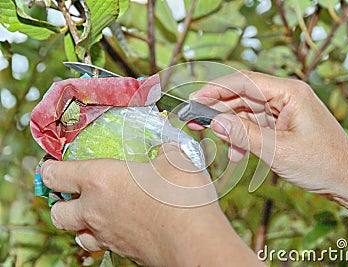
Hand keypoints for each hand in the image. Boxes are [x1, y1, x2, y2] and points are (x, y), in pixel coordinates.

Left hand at [40, 144, 263, 265]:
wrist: (193, 241)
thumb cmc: (180, 196)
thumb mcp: (175, 160)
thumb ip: (164, 151)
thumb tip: (166, 147)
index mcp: (99, 180)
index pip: (54, 175)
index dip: (50, 169)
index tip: (54, 165)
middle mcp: (95, 210)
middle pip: (56, 212)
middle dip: (61, 202)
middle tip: (77, 193)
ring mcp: (107, 235)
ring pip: (76, 234)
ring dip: (81, 223)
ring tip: (98, 213)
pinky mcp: (122, 252)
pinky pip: (102, 244)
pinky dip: (103, 235)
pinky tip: (122, 225)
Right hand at [189, 71, 347, 194]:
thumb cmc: (322, 163)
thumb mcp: (277, 150)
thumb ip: (243, 134)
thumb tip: (215, 122)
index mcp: (290, 92)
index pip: (244, 81)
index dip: (216, 89)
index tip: (194, 99)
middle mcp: (286, 96)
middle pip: (243, 95)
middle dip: (218, 108)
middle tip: (194, 120)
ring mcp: (284, 110)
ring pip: (246, 111)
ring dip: (230, 127)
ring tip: (215, 141)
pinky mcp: (282, 124)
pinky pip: (255, 125)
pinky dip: (243, 137)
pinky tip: (236, 153)